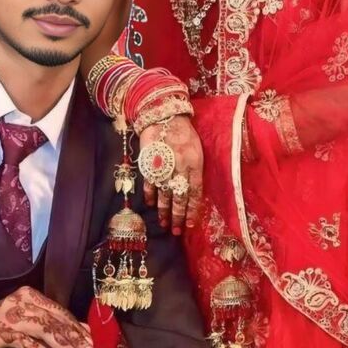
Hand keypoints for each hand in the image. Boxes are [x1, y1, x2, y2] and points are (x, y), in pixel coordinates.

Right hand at [0, 287, 95, 347]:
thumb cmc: (2, 328)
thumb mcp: (28, 321)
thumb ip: (52, 322)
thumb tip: (83, 330)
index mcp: (31, 295)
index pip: (59, 311)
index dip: (76, 328)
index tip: (92, 343)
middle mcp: (22, 300)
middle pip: (53, 319)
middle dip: (74, 338)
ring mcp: (9, 314)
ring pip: (41, 328)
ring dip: (60, 345)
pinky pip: (20, 339)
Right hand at [139, 115, 202, 235]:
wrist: (164, 116)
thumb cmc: (184, 133)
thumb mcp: (197, 149)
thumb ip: (195, 169)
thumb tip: (193, 191)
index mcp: (195, 164)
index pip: (195, 193)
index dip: (193, 210)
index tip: (190, 224)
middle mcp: (180, 168)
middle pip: (180, 197)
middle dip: (178, 216)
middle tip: (176, 231)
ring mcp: (164, 166)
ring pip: (164, 194)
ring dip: (164, 211)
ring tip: (164, 224)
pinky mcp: (150, 163)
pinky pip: (150, 183)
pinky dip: (150, 195)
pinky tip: (151, 204)